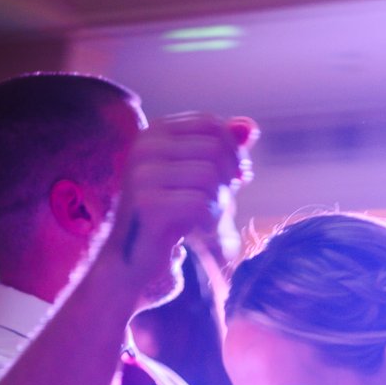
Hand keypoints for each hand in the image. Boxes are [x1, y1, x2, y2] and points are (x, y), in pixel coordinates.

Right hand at [105, 114, 256, 287]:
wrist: (135, 260)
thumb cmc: (171, 216)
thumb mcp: (198, 177)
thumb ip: (222, 149)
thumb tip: (250, 126)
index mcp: (154, 132)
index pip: (211, 124)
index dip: (233, 151)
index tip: (234, 179)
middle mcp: (144, 146)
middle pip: (214, 148)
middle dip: (228, 178)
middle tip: (221, 203)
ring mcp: (142, 174)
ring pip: (209, 175)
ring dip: (219, 202)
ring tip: (207, 218)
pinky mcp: (148, 204)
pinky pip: (201, 204)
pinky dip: (210, 220)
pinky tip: (200, 230)